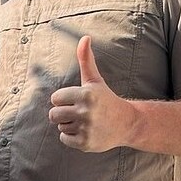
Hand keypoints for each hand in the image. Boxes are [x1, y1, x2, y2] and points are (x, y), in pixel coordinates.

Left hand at [49, 36, 135, 151]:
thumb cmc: (105, 99)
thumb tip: (85, 37)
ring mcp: (86, 128)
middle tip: (79, 113)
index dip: (63, 100)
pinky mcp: (86, 143)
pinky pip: (64, 139)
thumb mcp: (94, 80)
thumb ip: (86, 59)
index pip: (55, 99)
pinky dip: (71, 137)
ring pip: (60, 126)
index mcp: (86, 94)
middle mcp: (86, 111)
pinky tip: (86, 132)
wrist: (127, 123)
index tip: (77, 101)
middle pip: (53, 114)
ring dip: (69, 125)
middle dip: (63, 114)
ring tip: (85, 122)